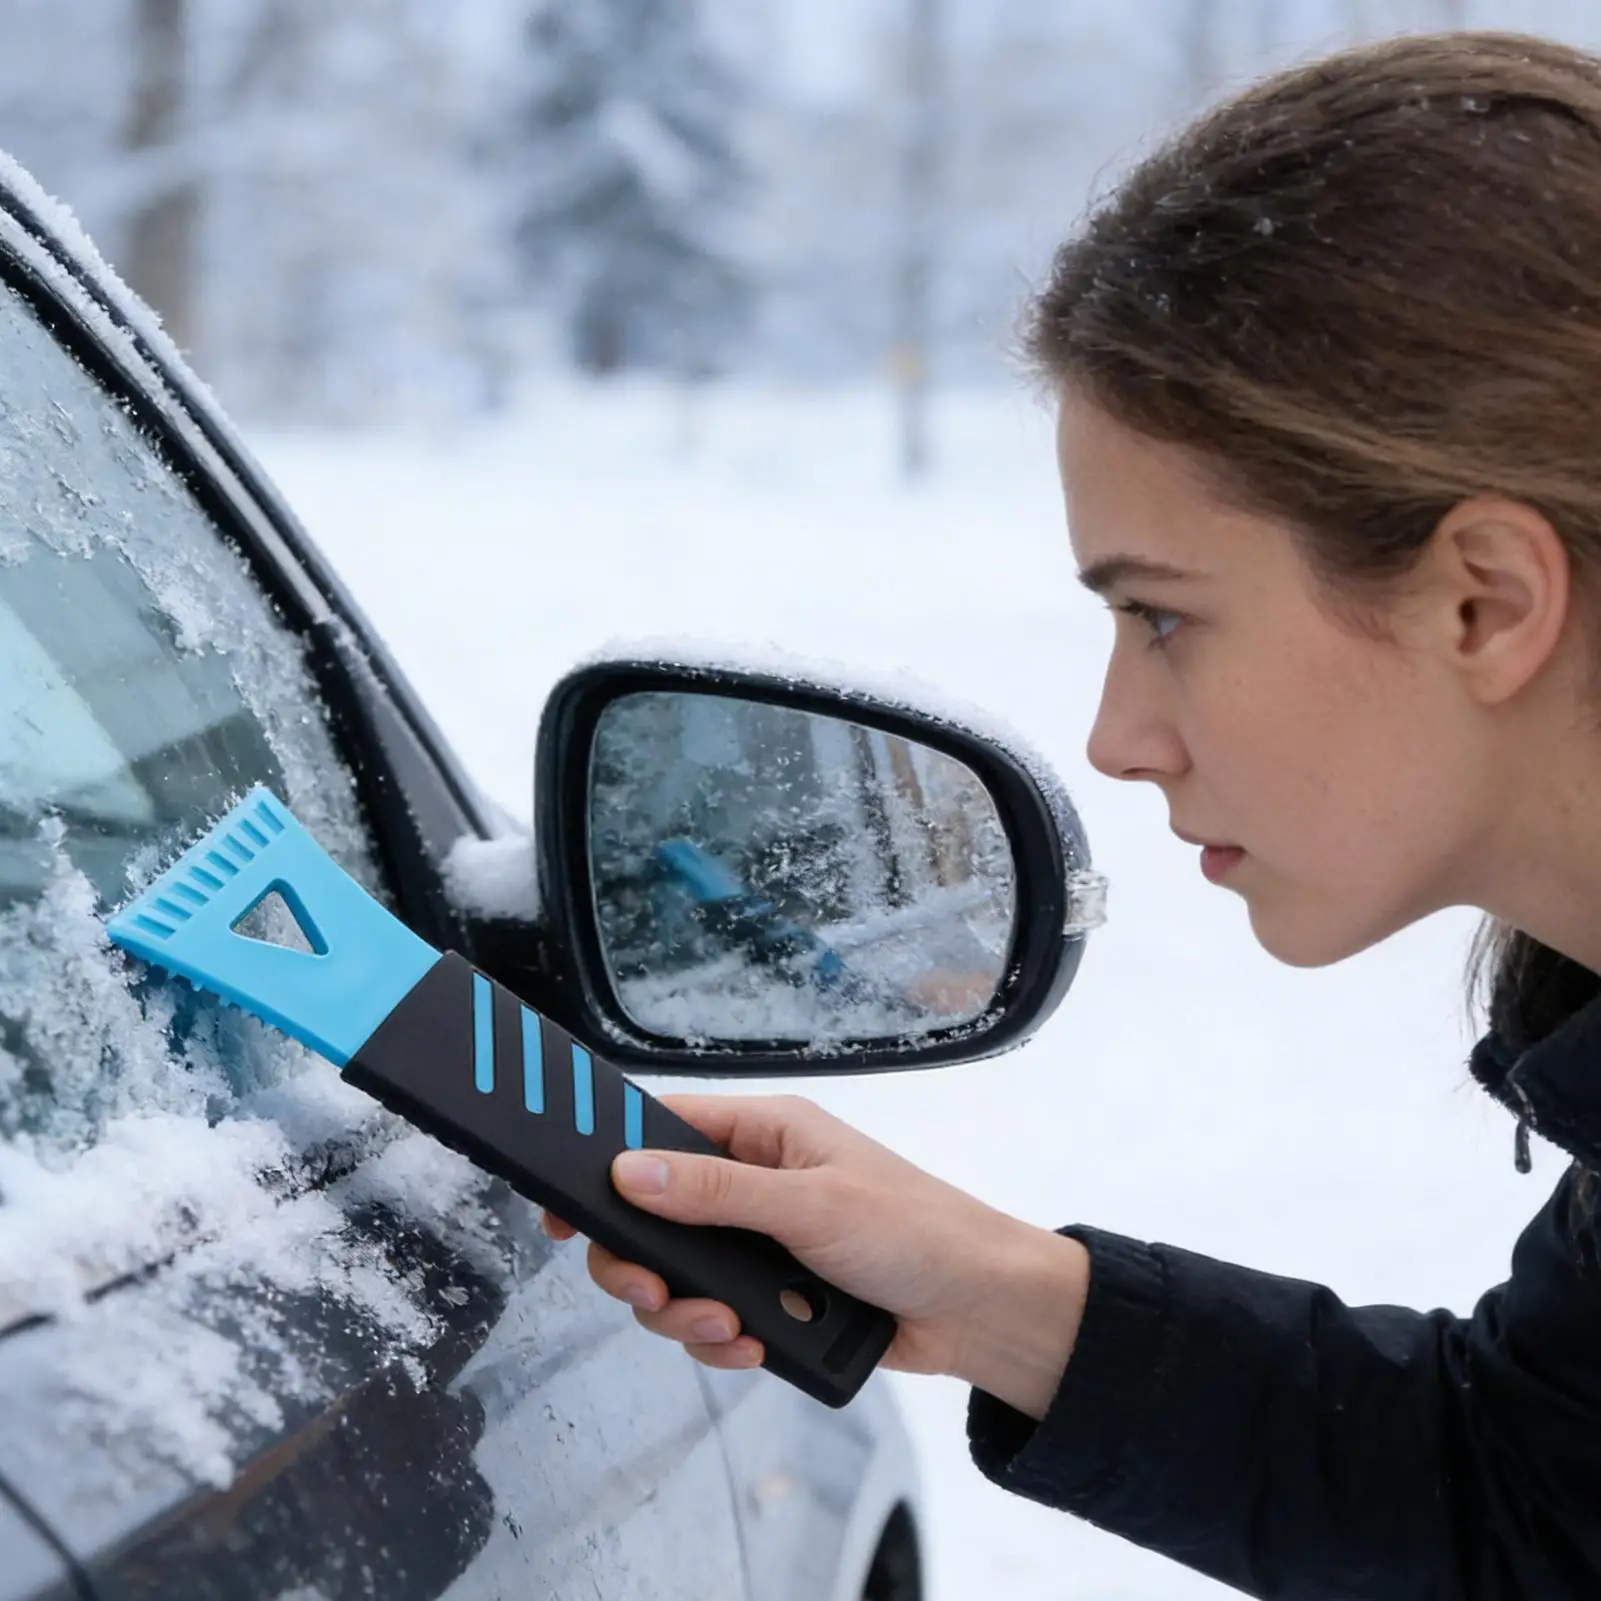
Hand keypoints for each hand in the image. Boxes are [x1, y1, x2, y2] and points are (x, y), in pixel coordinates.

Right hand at [542, 1094, 1089, 1418]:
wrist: (981, 1312)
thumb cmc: (918, 1231)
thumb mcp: (811, 1204)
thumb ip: (715, 1190)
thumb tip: (630, 1170)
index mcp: (765, 1133)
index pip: (662, 1128)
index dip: (607, 1159)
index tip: (563, 1203)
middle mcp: (755, 1183)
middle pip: (653, 1216)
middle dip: (643, 1261)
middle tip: (647, 1290)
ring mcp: (761, 1245)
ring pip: (678, 1278)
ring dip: (687, 1312)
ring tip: (730, 1328)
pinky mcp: (774, 1299)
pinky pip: (714, 1321)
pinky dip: (723, 1341)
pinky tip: (754, 1346)